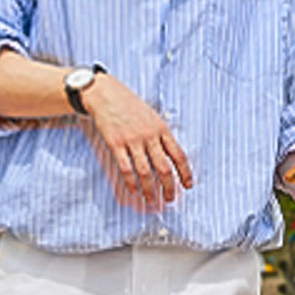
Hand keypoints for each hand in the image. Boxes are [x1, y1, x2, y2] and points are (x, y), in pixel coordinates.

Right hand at [81, 75, 193, 208]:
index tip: (188, 185)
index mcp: (162, 129)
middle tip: (170, 198)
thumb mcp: (152, 116)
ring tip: (152, 199)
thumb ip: (161, 135)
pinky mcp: (116, 144)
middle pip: (164, 168)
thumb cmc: (130, 105)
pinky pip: (126, 168)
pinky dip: (130, 182)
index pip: (179, 155)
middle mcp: (149, 136)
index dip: (185, 172)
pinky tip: (133, 190)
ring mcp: (132, 141)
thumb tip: (171, 156)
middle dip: (169, 187)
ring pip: (145, 172)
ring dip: (150, 189)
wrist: (106, 95)